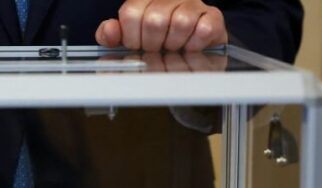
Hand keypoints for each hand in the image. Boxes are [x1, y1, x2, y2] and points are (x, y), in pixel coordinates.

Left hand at [96, 0, 227, 52]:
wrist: (192, 50)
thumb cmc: (159, 43)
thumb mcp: (130, 39)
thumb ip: (113, 35)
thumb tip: (109, 31)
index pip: (131, 13)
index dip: (132, 37)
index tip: (138, 45)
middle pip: (154, 20)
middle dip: (152, 44)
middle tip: (156, 49)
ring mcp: (193, 4)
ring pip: (180, 23)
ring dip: (174, 44)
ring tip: (173, 47)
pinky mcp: (213, 17)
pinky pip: (203, 30)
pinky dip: (194, 45)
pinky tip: (189, 47)